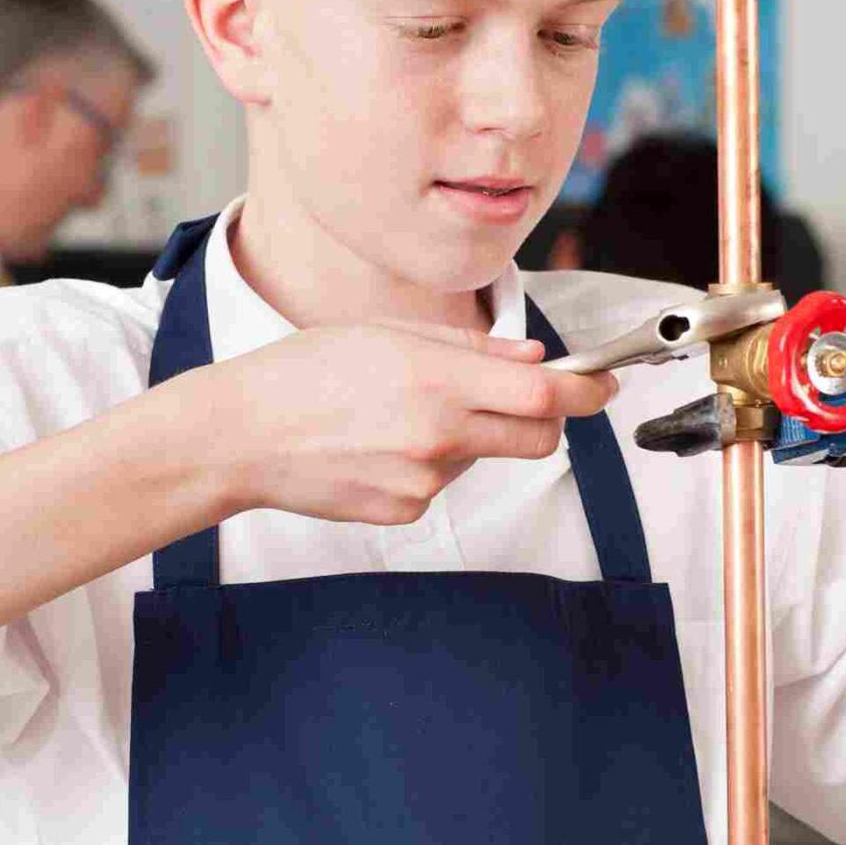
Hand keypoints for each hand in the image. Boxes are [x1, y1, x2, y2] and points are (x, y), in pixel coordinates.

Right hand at [213, 324, 618, 524]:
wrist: (240, 436)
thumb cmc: (302, 374)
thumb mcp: (386, 334)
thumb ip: (469, 349)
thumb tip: (529, 356)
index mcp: (437, 379)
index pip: (545, 395)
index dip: (588, 391)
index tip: (605, 384)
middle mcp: (438, 434)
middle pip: (538, 441)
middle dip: (547, 423)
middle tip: (526, 401)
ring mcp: (423, 479)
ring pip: (482, 457)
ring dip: (469, 436)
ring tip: (401, 413)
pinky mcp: (404, 510)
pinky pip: (441, 482)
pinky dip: (428, 463)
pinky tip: (379, 444)